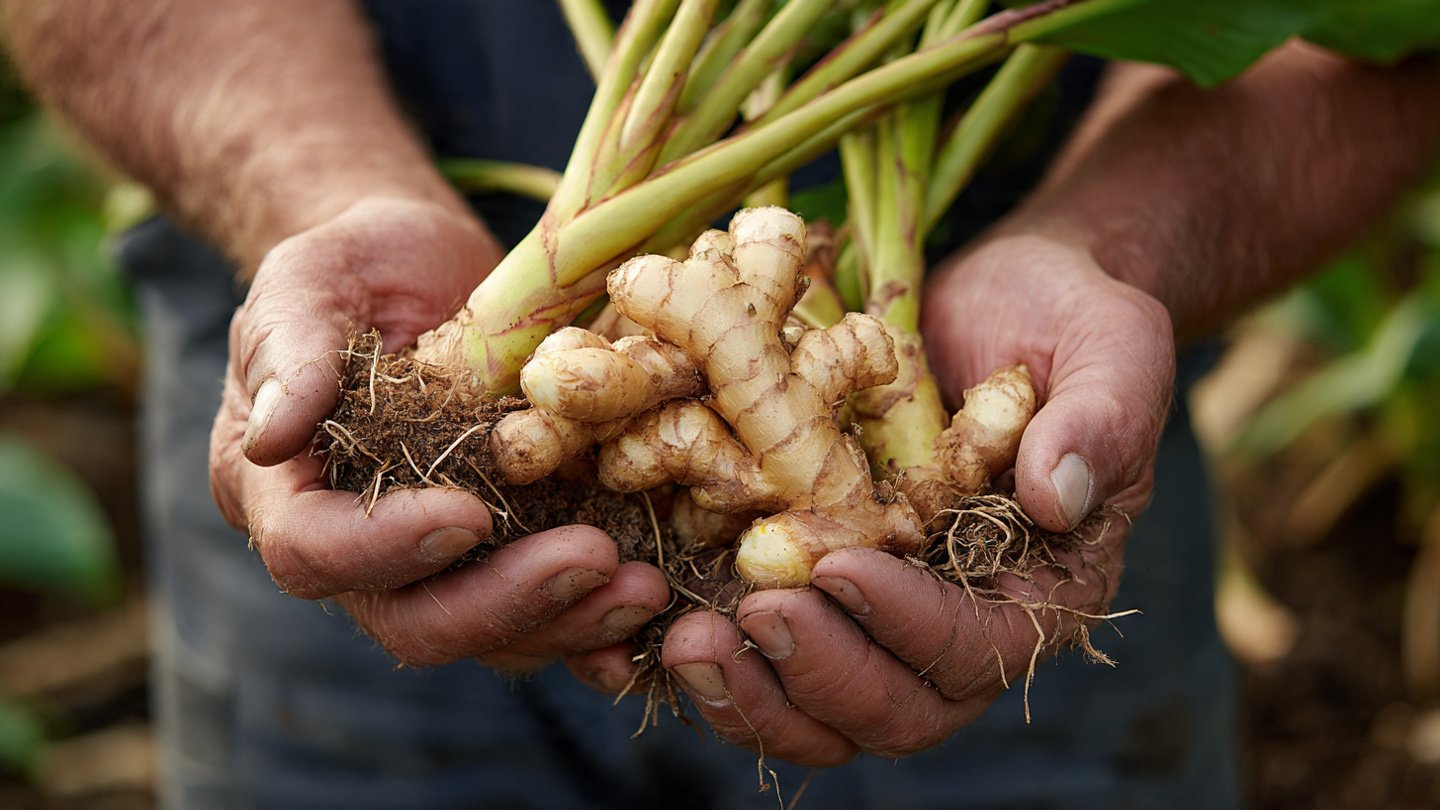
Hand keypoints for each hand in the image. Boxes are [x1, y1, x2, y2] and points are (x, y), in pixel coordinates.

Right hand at [208, 196, 670, 670]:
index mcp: (283, 490)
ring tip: (645, 586)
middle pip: (412, 620)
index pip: (314, 549)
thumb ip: (290, 351)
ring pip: (490, 635)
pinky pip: (547, 616)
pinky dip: (598, 624)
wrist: (421, 268)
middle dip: (504, 601)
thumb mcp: (308, 282)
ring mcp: (437, 563)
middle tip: (594, 560)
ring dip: (569, 621)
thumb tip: (274, 436)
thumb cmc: (356, 267)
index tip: (469, 512)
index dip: (388, 545)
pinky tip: (654, 606)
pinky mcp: (508, 554)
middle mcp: (354, 550)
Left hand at [654, 234, 1174, 764]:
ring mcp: (880, 615)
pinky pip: (764, 662)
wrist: (996, 296)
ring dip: (753, 695)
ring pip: (820, 713)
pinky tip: (649, 634)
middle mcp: (959, 623)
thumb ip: (1101, 417)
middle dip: (819, 675)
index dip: (907, 621)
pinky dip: (711, 666)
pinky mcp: (816, 587)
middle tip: (752, 616)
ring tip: (690, 642)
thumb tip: (1053, 496)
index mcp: (1041, 589)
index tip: (841, 567)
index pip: (974, 646)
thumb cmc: (1064, 316)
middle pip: (893, 710)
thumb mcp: (1110, 344)